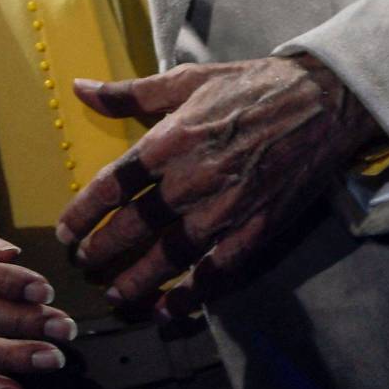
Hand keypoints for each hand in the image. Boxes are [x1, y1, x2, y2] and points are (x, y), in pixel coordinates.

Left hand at [54, 53, 378, 317]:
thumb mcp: (185, 78)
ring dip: (138, 281)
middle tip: (83, 267)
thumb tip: (79, 89)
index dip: (85, 213)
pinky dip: (191, 296)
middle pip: (136, 225)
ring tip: (116, 296)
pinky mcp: (257, 229)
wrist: (322, 100)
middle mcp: (194, 177)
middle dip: (104, 252)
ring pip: (171, 256)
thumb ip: (129, 92)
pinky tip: (169, 310)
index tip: (66, 231)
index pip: (114, 184)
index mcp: (171, 138)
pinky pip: (217, 272)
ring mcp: (227, 208)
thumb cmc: (249, 86)